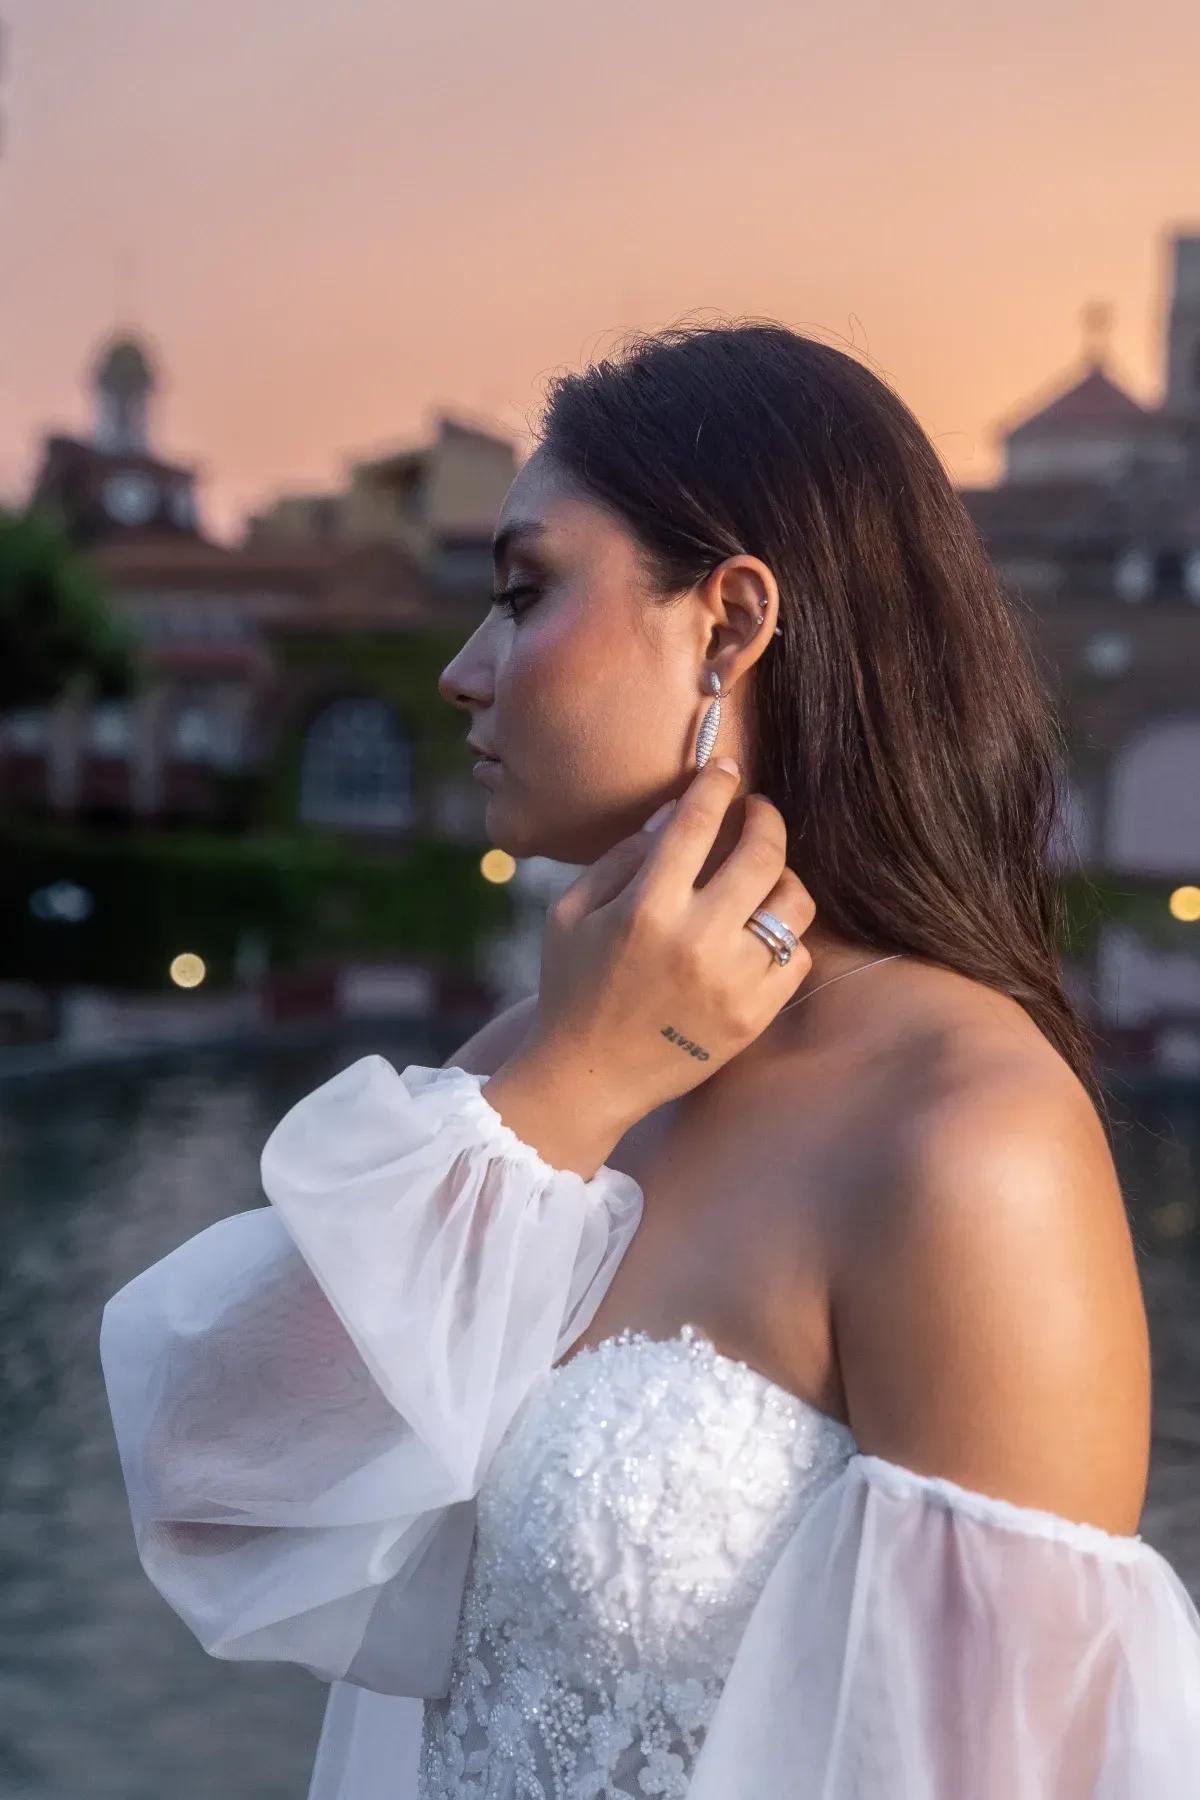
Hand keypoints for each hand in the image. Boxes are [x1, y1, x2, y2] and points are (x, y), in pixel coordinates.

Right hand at [483, 758, 814, 1175]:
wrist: (589, 1078)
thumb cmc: (573, 987)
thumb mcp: (571, 913)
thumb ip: (622, 858)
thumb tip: (674, 812)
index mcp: (646, 909)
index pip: (698, 822)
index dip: (717, 785)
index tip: (725, 770)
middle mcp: (696, 940)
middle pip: (762, 853)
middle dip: (765, 818)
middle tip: (758, 811)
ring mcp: (733, 981)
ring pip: (794, 904)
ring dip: (783, 878)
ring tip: (764, 876)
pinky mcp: (754, 1016)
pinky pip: (797, 956)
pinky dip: (784, 937)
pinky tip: (759, 933)